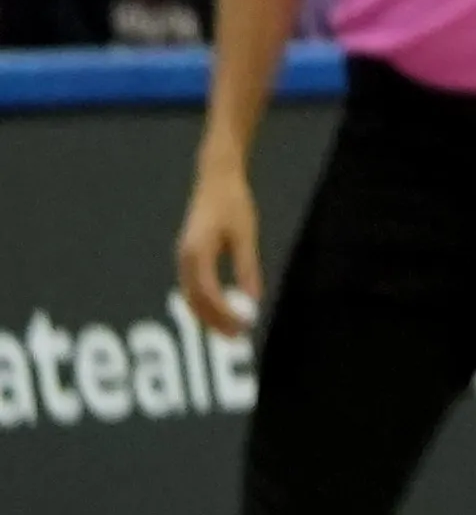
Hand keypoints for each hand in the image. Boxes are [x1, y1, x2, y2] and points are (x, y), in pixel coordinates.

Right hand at [176, 162, 262, 347]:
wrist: (216, 178)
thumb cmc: (233, 203)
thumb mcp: (245, 235)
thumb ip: (247, 267)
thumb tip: (253, 300)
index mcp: (197, 252)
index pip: (208, 293)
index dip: (224, 313)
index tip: (244, 325)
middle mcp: (184, 259)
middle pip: (195, 301)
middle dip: (215, 321)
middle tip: (238, 337)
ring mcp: (183, 259)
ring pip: (191, 297)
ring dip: (209, 316)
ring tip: (232, 330)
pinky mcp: (188, 257)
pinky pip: (193, 288)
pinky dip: (205, 304)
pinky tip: (222, 312)